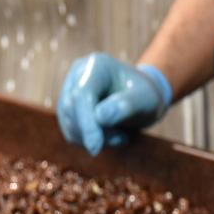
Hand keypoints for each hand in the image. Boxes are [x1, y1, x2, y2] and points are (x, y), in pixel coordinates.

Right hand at [56, 53, 172, 154]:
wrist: (142, 98)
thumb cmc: (146, 96)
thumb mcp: (145, 99)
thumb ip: (126, 105)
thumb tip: (100, 116)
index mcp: (97, 65)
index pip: (82, 95)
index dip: (86, 122)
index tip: (95, 148)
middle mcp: (78, 74)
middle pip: (71, 109)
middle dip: (94, 132)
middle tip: (122, 139)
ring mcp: (69, 91)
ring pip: (69, 124)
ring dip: (94, 139)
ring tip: (121, 135)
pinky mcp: (68, 110)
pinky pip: (71, 133)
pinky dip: (90, 141)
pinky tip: (111, 135)